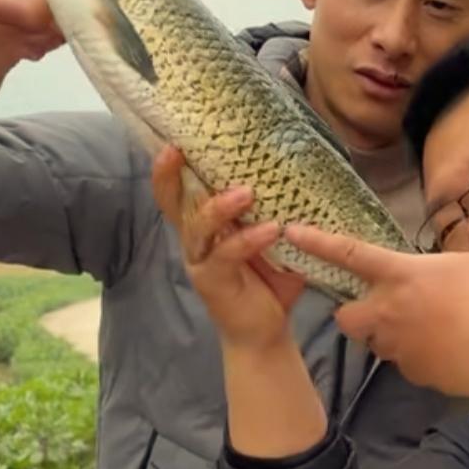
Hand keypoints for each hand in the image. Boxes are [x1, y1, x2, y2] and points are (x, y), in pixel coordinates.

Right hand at [153, 148, 305, 350]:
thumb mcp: (272, 236)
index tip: (172, 138)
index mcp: (205, 224)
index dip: (168, 166)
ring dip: (219, 207)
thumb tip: (300, 167)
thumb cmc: (270, 278)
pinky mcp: (212, 282)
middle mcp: (195, 240)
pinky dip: (247, 240)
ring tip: (246, 193)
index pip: (178, 189)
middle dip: (170, 175)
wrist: (267, 330)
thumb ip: (275, 207)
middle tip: (180, 150)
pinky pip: (226, 255)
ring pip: (198, 227)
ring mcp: (200, 261)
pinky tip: (270, 230)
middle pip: (173, 203)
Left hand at [283, 222, 468, 394]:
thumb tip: (440, 278)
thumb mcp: (468, 265)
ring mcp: (396, 346)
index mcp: (400, 275)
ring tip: (428, 330)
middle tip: (378, 310)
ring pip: (378, 342)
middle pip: (345, 316)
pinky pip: (406, 362)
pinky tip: (447, 351)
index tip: (291, 232)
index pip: (349, 254)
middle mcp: (388, 311)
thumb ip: (443, 268)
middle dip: (352, 313)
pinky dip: (419, 356)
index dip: (317, 242)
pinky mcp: (411, 372)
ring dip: (390, 335)